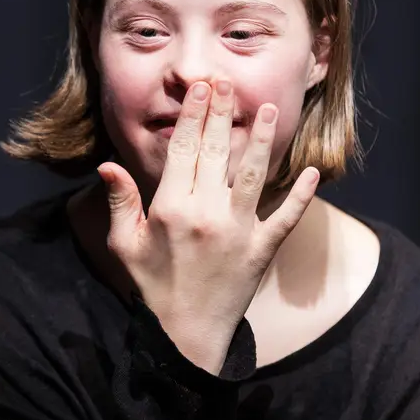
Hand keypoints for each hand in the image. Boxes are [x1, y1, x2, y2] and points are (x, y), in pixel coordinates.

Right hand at [96, 79, 318, 373]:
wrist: (186, 335)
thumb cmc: (152, 287)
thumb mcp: (125, 245)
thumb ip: (120, 202)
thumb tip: (108, 163)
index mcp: (171, 210)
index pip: (183, 151)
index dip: (193, 116)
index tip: (201, 89)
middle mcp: (206, 215)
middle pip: (217, 153)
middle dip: (223, 114)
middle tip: (228, 83)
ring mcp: (238, 231)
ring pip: (253, 174)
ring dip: (261, 139)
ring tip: (268, 108)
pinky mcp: (262, 250)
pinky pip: (286, 217)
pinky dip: (300, 195)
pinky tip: (311, 171)